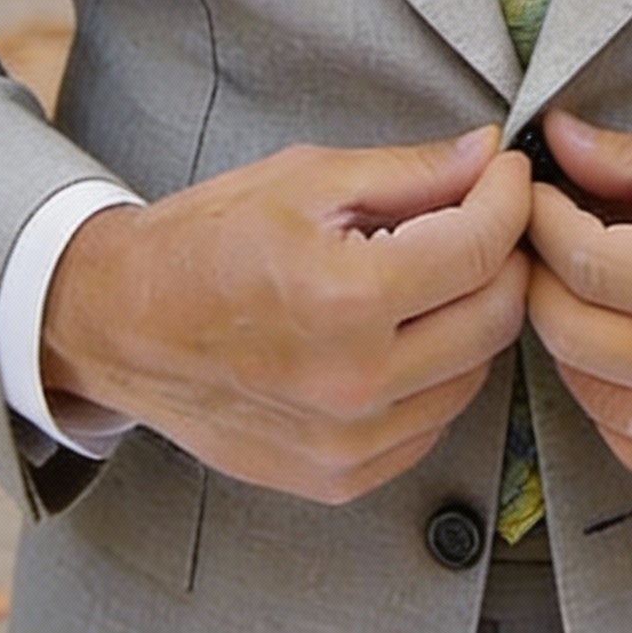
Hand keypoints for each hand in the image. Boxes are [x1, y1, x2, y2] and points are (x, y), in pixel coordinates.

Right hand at [42, 127, 530, 504]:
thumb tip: (487, 155)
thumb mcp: (307, 179)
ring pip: (475, 372)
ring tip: (435, 273)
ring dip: (473, 315)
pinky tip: (402, 332)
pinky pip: (433, 422)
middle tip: (482, 217)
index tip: (505, 174)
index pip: (481, 247)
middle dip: (504, 255)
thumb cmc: (207, 241)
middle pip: (495, 315)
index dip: (509, 198)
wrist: (122, 324)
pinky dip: (437, 372)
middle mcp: (354, 382)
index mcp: (345, 297)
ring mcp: (348, 442)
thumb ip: (411, 172)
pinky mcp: (341, 477)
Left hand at [526, 113, 631, 508]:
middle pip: (574, 335)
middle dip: (541, 279)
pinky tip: (623, 361)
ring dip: (571, 344)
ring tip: (582, 296)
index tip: (535, 194)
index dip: (541, 221)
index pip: (584, 262)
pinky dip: (614, 408)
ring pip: (597, 402)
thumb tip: (561, 139)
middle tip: (544, 242)